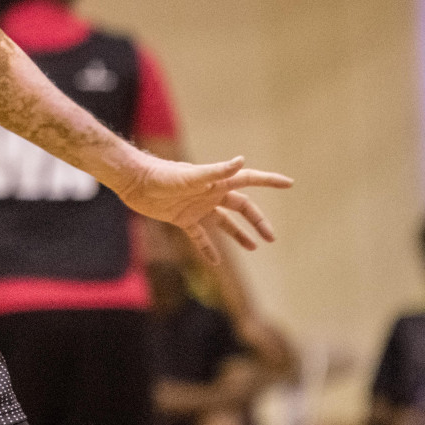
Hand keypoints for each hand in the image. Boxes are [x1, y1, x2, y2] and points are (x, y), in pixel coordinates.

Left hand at [114, 154, 290, 264]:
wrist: (134, 182)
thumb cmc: (162, 175)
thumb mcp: (191, 176)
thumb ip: (216, 171)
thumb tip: (242, 161)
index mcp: (216, 182)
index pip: (248, 180)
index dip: (269, 181)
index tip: (289, 183)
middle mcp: (210, 194)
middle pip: (241, 207)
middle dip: (258, 221)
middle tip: (271, 237)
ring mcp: (197, 208)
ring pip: (225, 223)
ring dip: (239, 235)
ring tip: (255, 248)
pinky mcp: (182, 219)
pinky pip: (200, 237)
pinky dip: (208, 249)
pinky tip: (216, 263)